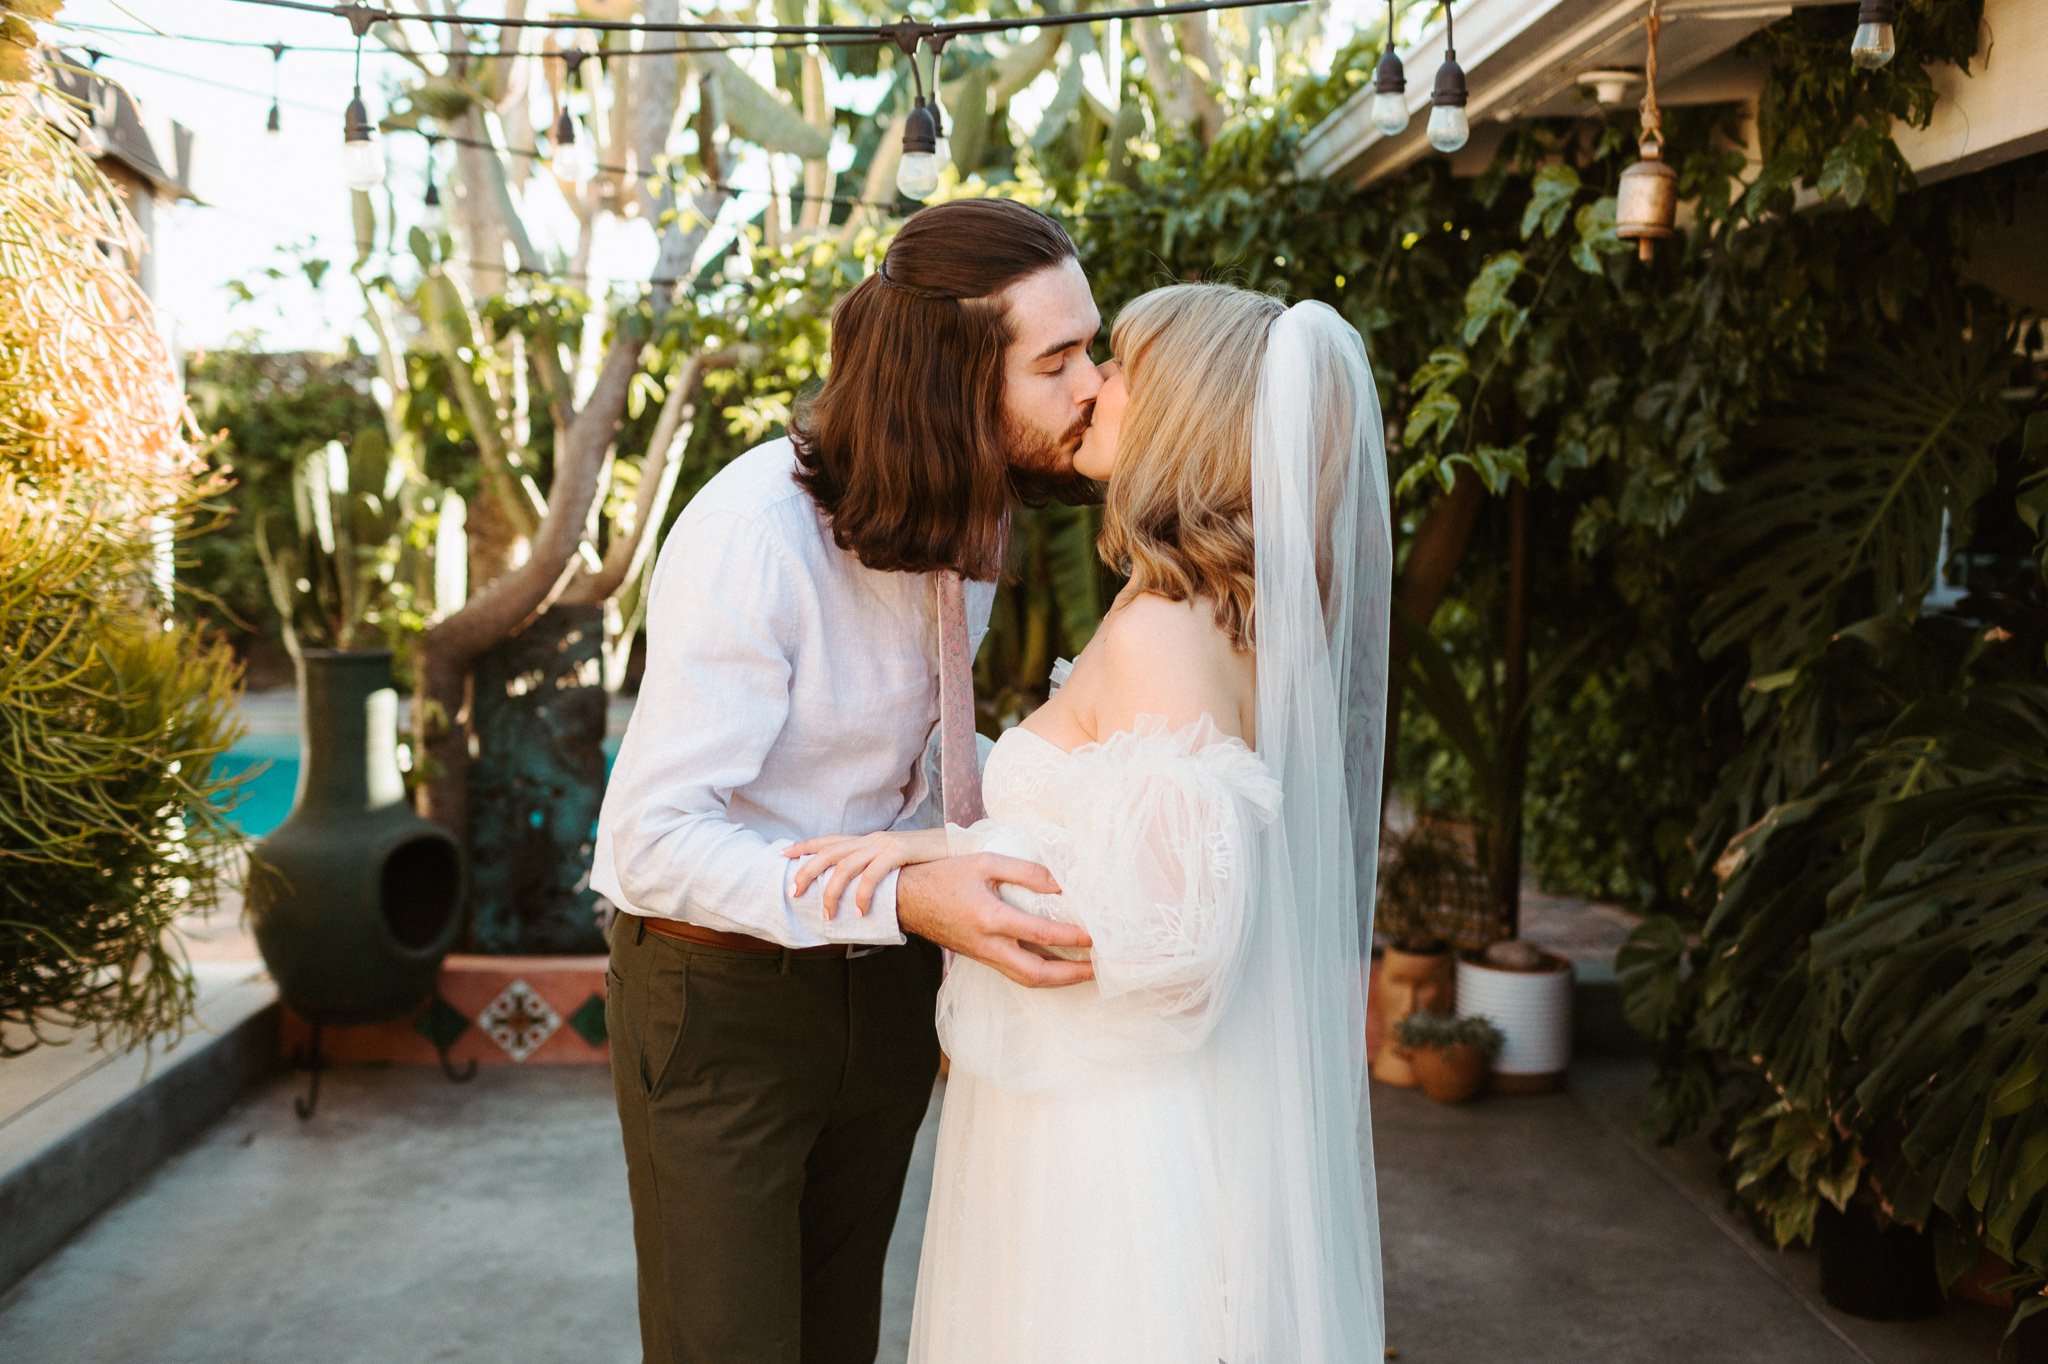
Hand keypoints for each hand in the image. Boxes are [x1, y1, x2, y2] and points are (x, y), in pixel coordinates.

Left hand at [785, 829, 949, 918]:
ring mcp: (884, 844)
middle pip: (829, 853)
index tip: (783, 855)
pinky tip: (861, 912)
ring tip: (828, 914)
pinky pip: (872, 875)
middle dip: (807, 873)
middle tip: (794, 892)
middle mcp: (872, 839)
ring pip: (845, 867)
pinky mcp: (899, 852)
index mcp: (869, 840)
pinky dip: (863, 895)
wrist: (958, 848)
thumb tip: (858, 889)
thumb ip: (876, 868)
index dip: (805, 847)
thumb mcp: (896, 861)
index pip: (830, 840)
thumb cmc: (927, 861)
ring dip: (832, 893)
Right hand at [896, 855, 1094, 989]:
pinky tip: (1055, 967)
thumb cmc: (945, 877)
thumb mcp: (985, 863)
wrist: (908, 899)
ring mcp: (984, 955)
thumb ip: (1024, 872)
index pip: (1039, 934)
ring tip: (1083, 973)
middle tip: (1096, 970)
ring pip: (1025, 979)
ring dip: (1057, 980)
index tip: (1093, 937)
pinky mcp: (981, 958)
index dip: (1070, 938)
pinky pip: (1014, 973)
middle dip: (1069, 976)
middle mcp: (988, 944)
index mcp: (990, 918)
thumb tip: (1058, 885)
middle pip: (1035, 974)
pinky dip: (1039, 974)